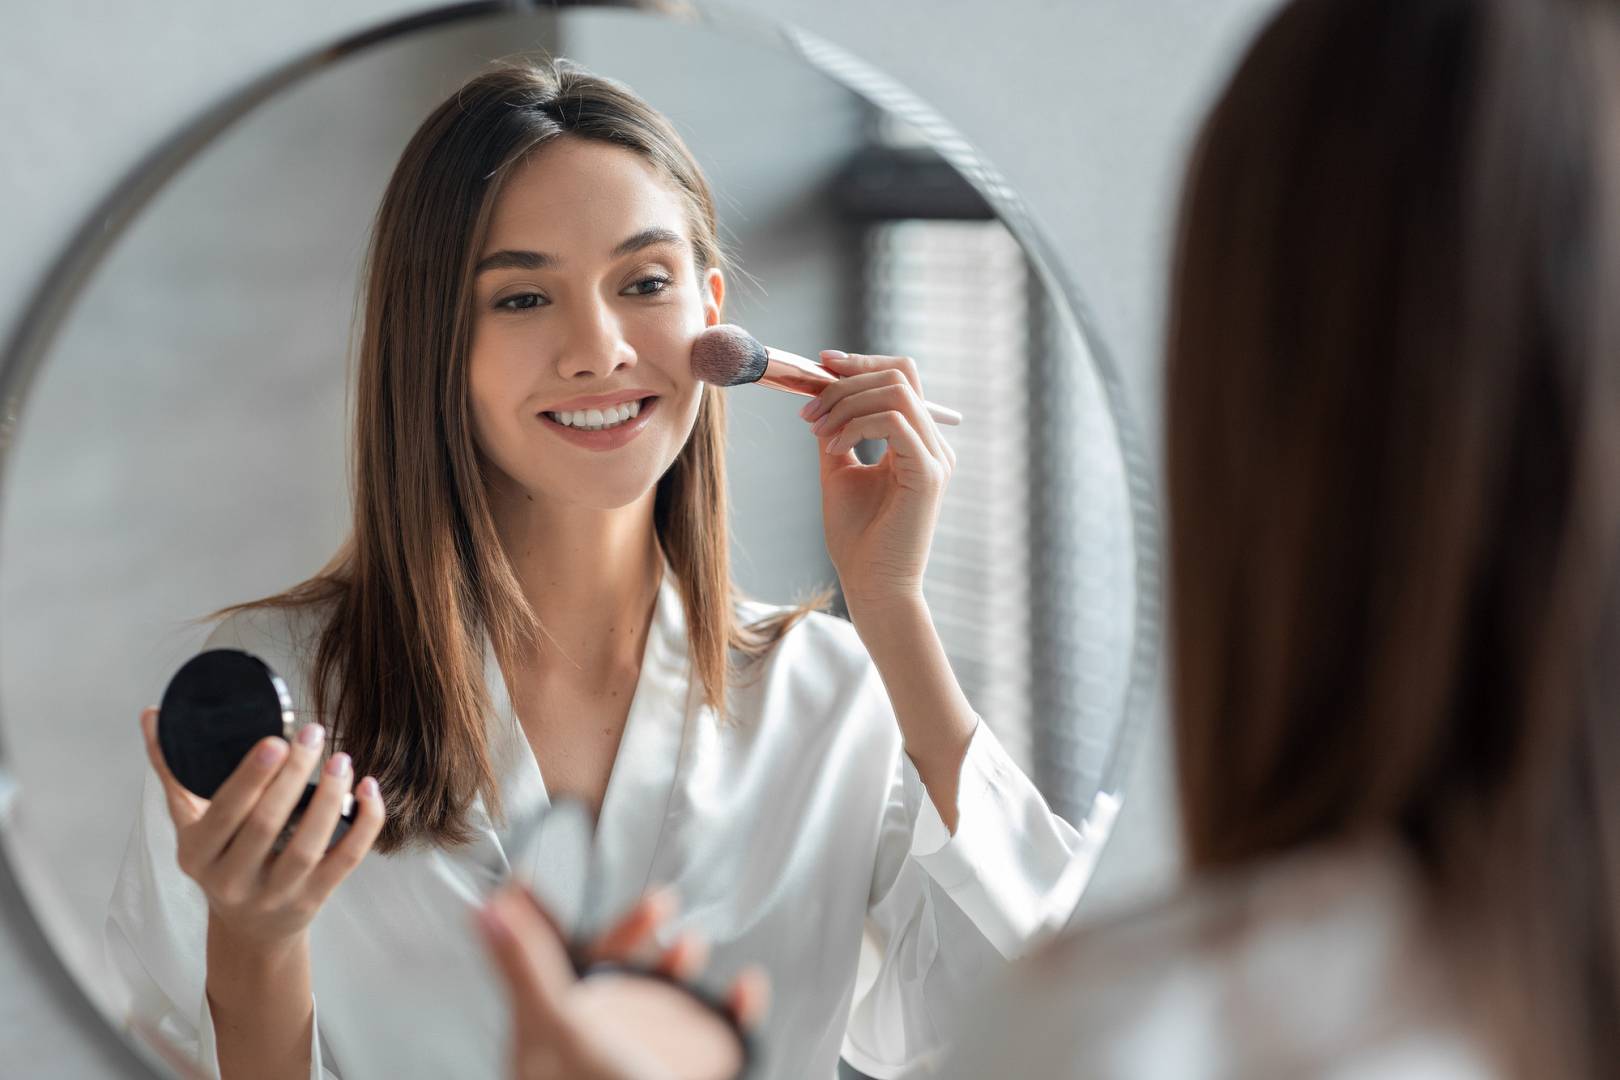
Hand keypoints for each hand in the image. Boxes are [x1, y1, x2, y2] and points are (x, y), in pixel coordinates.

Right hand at [140, 706, 385, 951]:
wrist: (249, 929)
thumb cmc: (220, 859)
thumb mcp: (189, 822)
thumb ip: (173, 770)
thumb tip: (153, 715)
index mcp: (197, 854)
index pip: (224, 813)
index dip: (251, 778)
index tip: (276, 740)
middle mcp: (232, 880)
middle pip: (266, 825)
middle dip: (293, 776)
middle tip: (313, 734)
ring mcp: (275, 895)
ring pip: (307, 846)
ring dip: (330, 799)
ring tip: (341, 759)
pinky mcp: (313, 899)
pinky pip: (345, 859)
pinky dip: (364, 824)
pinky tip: (369, 789)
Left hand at [478, 885, 768, 1079]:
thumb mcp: (566, 1028)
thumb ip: (531, 967)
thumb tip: (487, 913)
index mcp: (551, 1040)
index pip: (553, 967)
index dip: (561, 924)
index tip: (567, 885)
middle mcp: (593, 1055)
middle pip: (613, 981)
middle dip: (637, 939)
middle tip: (660, 908)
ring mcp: (640, 1069)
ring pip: (662, 1007)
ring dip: (681, 972)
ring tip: (692, 948)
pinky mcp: (685, 1077)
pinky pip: (716, 1041)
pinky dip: (734, 1012)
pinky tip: (745, 991)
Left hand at [800, 351, 955, 615]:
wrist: (871, 586)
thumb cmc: (857, 539)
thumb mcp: (839, 472)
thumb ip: (836, 433)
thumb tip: (820, 397)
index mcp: (917, 442)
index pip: (901, 377)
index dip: (862, 362)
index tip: (822, 364)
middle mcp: (934, 445)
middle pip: (899, 375)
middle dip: (846, 382)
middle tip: (808, 411)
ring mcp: (936, 458)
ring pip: (895, 392)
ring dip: (846, 403)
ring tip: (818, 432)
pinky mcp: (928, 474)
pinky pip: (893, 422)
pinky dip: (855, 427)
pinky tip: (833, 449)